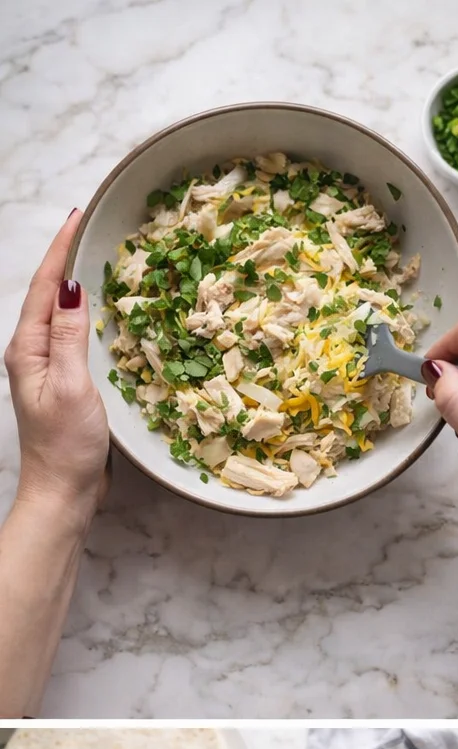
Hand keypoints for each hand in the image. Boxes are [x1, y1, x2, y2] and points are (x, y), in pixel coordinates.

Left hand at [5, 209, 109, 526]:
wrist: (63, 492)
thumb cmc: (65, 445)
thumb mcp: (71, 386)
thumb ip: (71, 336)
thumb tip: (74, 289)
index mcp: (28, 348)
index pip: (46, 288)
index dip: (61, 252)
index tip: (77, 218)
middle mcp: (33, 353)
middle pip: (49, 295)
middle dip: (67, 259)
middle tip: (88, 227)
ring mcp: (48, 369)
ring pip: (61, 315)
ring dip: (77, 285)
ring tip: (96, 258)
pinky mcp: (65, 384)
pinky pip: (74, 337)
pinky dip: (87, 316)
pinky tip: (101, 312)